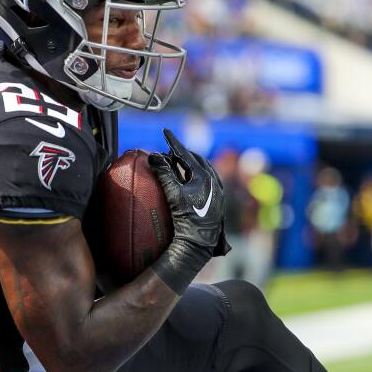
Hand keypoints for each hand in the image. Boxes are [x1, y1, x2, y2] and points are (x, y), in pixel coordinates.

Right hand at [148, 128, 226, 252]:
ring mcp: (218, 191)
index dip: (173, 142)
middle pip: (197, 159)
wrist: (200, 241)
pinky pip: (209, 179)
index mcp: (204, 176)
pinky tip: (192, 179)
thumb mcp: (173, 194)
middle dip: (183, 152)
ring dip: (192, 163)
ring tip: (181, 161)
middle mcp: (214, 181)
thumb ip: (164, 173)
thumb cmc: (186, 218)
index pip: (186, 153)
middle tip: (170, 149)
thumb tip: (153, 155)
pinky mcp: (219, 200)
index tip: (165, 131)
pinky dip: (199, 174)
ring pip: (205, 169)